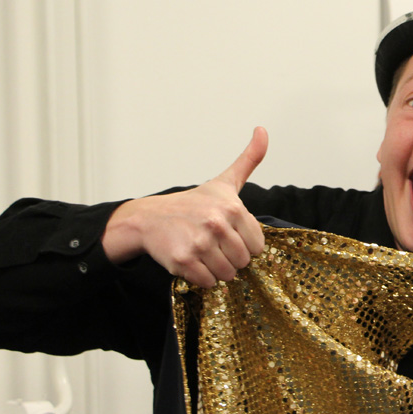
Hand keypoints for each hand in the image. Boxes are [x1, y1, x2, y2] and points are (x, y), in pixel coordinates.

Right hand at [102, 127, 268, 286]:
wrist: (149, 218)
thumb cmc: (192, 203)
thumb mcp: (224, 182)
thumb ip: (249, 159)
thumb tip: (263, 130)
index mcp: (232, 208)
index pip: (257, 246)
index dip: (244, 244)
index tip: (229, 234)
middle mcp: (217, 225)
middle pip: (243, 262)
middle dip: (230, 258)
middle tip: (213, 244)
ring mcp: (199, 244)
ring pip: (227, 275)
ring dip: (216, 269)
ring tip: (203, 252)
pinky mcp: (183, 262)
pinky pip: (208, 283)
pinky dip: (202, 278)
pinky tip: (192, 261)